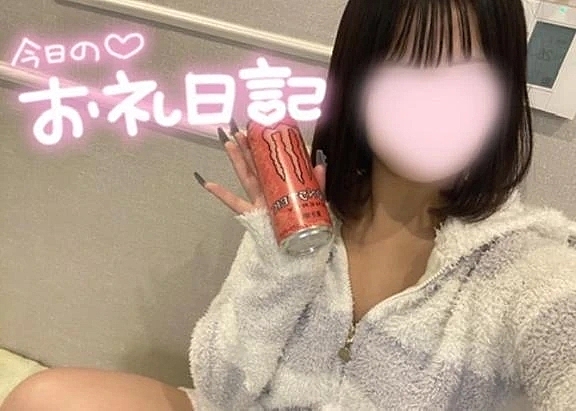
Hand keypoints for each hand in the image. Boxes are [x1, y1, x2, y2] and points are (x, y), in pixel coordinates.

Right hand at [195, 119, 326, 214]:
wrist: (299, 246)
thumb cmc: (305, 223)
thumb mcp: (315, 200)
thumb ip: (316, 184)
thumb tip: (320, 166)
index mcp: (280, 186)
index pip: (270, 163)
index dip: (263, 149)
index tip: (259, 133)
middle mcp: (267, 191)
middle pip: (254, 165)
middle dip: (247, 148)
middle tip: (239, 131)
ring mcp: (258, 200)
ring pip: (245, 176)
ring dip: (236, 160)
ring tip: (228, 144)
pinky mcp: (252, 213)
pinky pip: (234, 202)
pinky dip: (222, 194)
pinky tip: (209, 184)